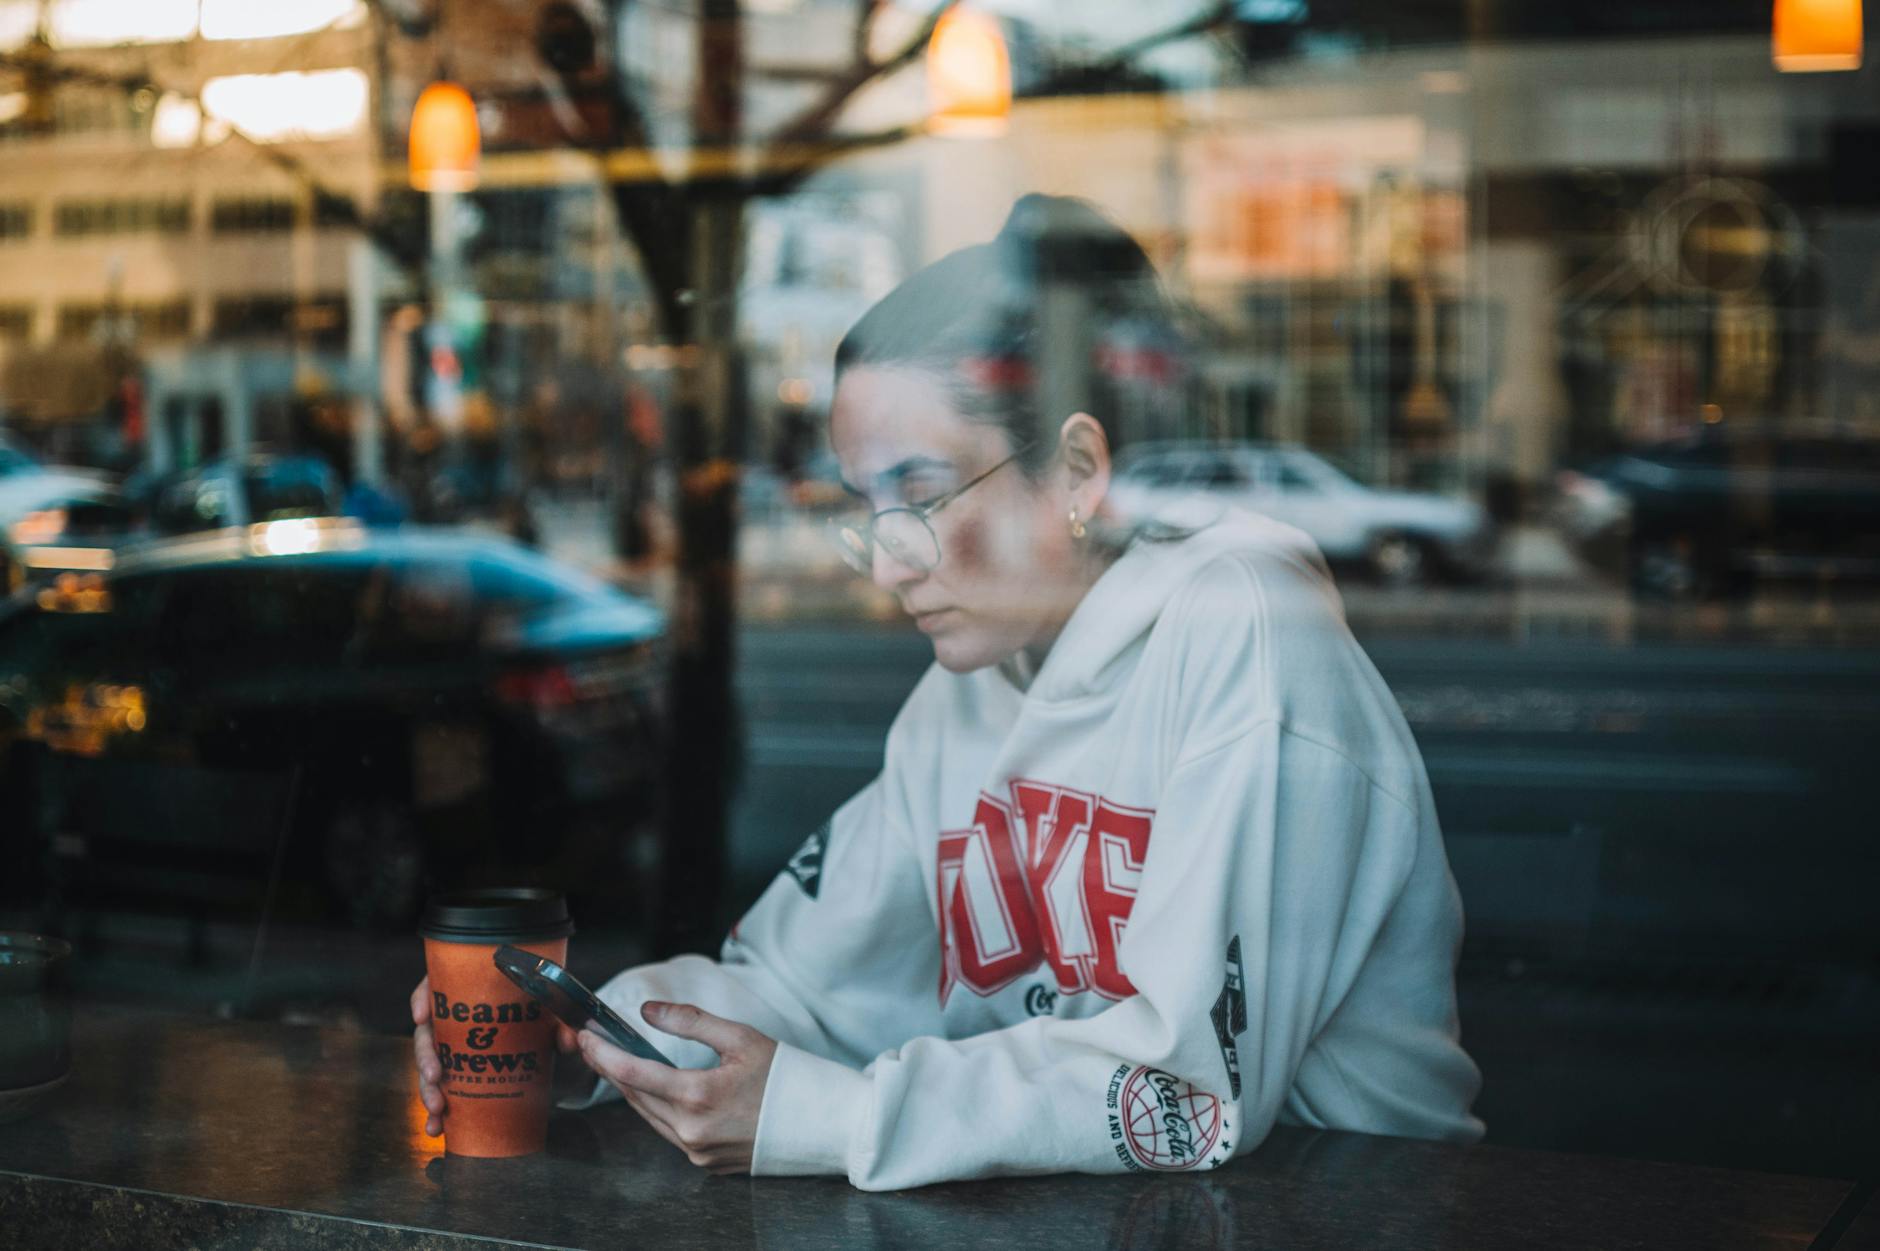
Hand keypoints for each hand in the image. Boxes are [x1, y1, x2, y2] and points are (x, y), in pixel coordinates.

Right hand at [412, 978, 611, 1138]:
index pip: (435, 984)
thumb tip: (568, 1041)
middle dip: (425, 1057)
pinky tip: (436, 1127)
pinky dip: (435, 1109)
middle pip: (427, 1032)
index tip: (422, 1015)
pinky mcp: (459, 1069)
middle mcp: (453, 1017)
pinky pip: (441, 1087)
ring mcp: (453, 1044)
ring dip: (427, 1089)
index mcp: (467, 989)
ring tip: (436, 1110)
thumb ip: (559, 1020)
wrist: (545, 1021)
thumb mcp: (549, 1007)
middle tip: (435, 1077)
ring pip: (430, 1064)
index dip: (422, 996)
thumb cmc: (538, 1004)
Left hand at [572, 1001, 777, 1174]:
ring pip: (650, 1117)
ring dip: (633, 1090)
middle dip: (612, 1069)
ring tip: (620, 1064)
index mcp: (699, 1096)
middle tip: (595, 1045)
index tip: (586, 1038)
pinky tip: (658, 1091)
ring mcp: (698, 1152)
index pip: (634, 1074)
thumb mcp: (740, 1038)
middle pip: (636, 1096)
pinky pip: (670, 1133)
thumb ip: (690, 1022)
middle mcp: (692, 1131)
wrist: (821, 1124)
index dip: (604, 1055)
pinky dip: (659, 1109)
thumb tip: (650, 1011)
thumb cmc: (787, 1076)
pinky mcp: (706, 1163)